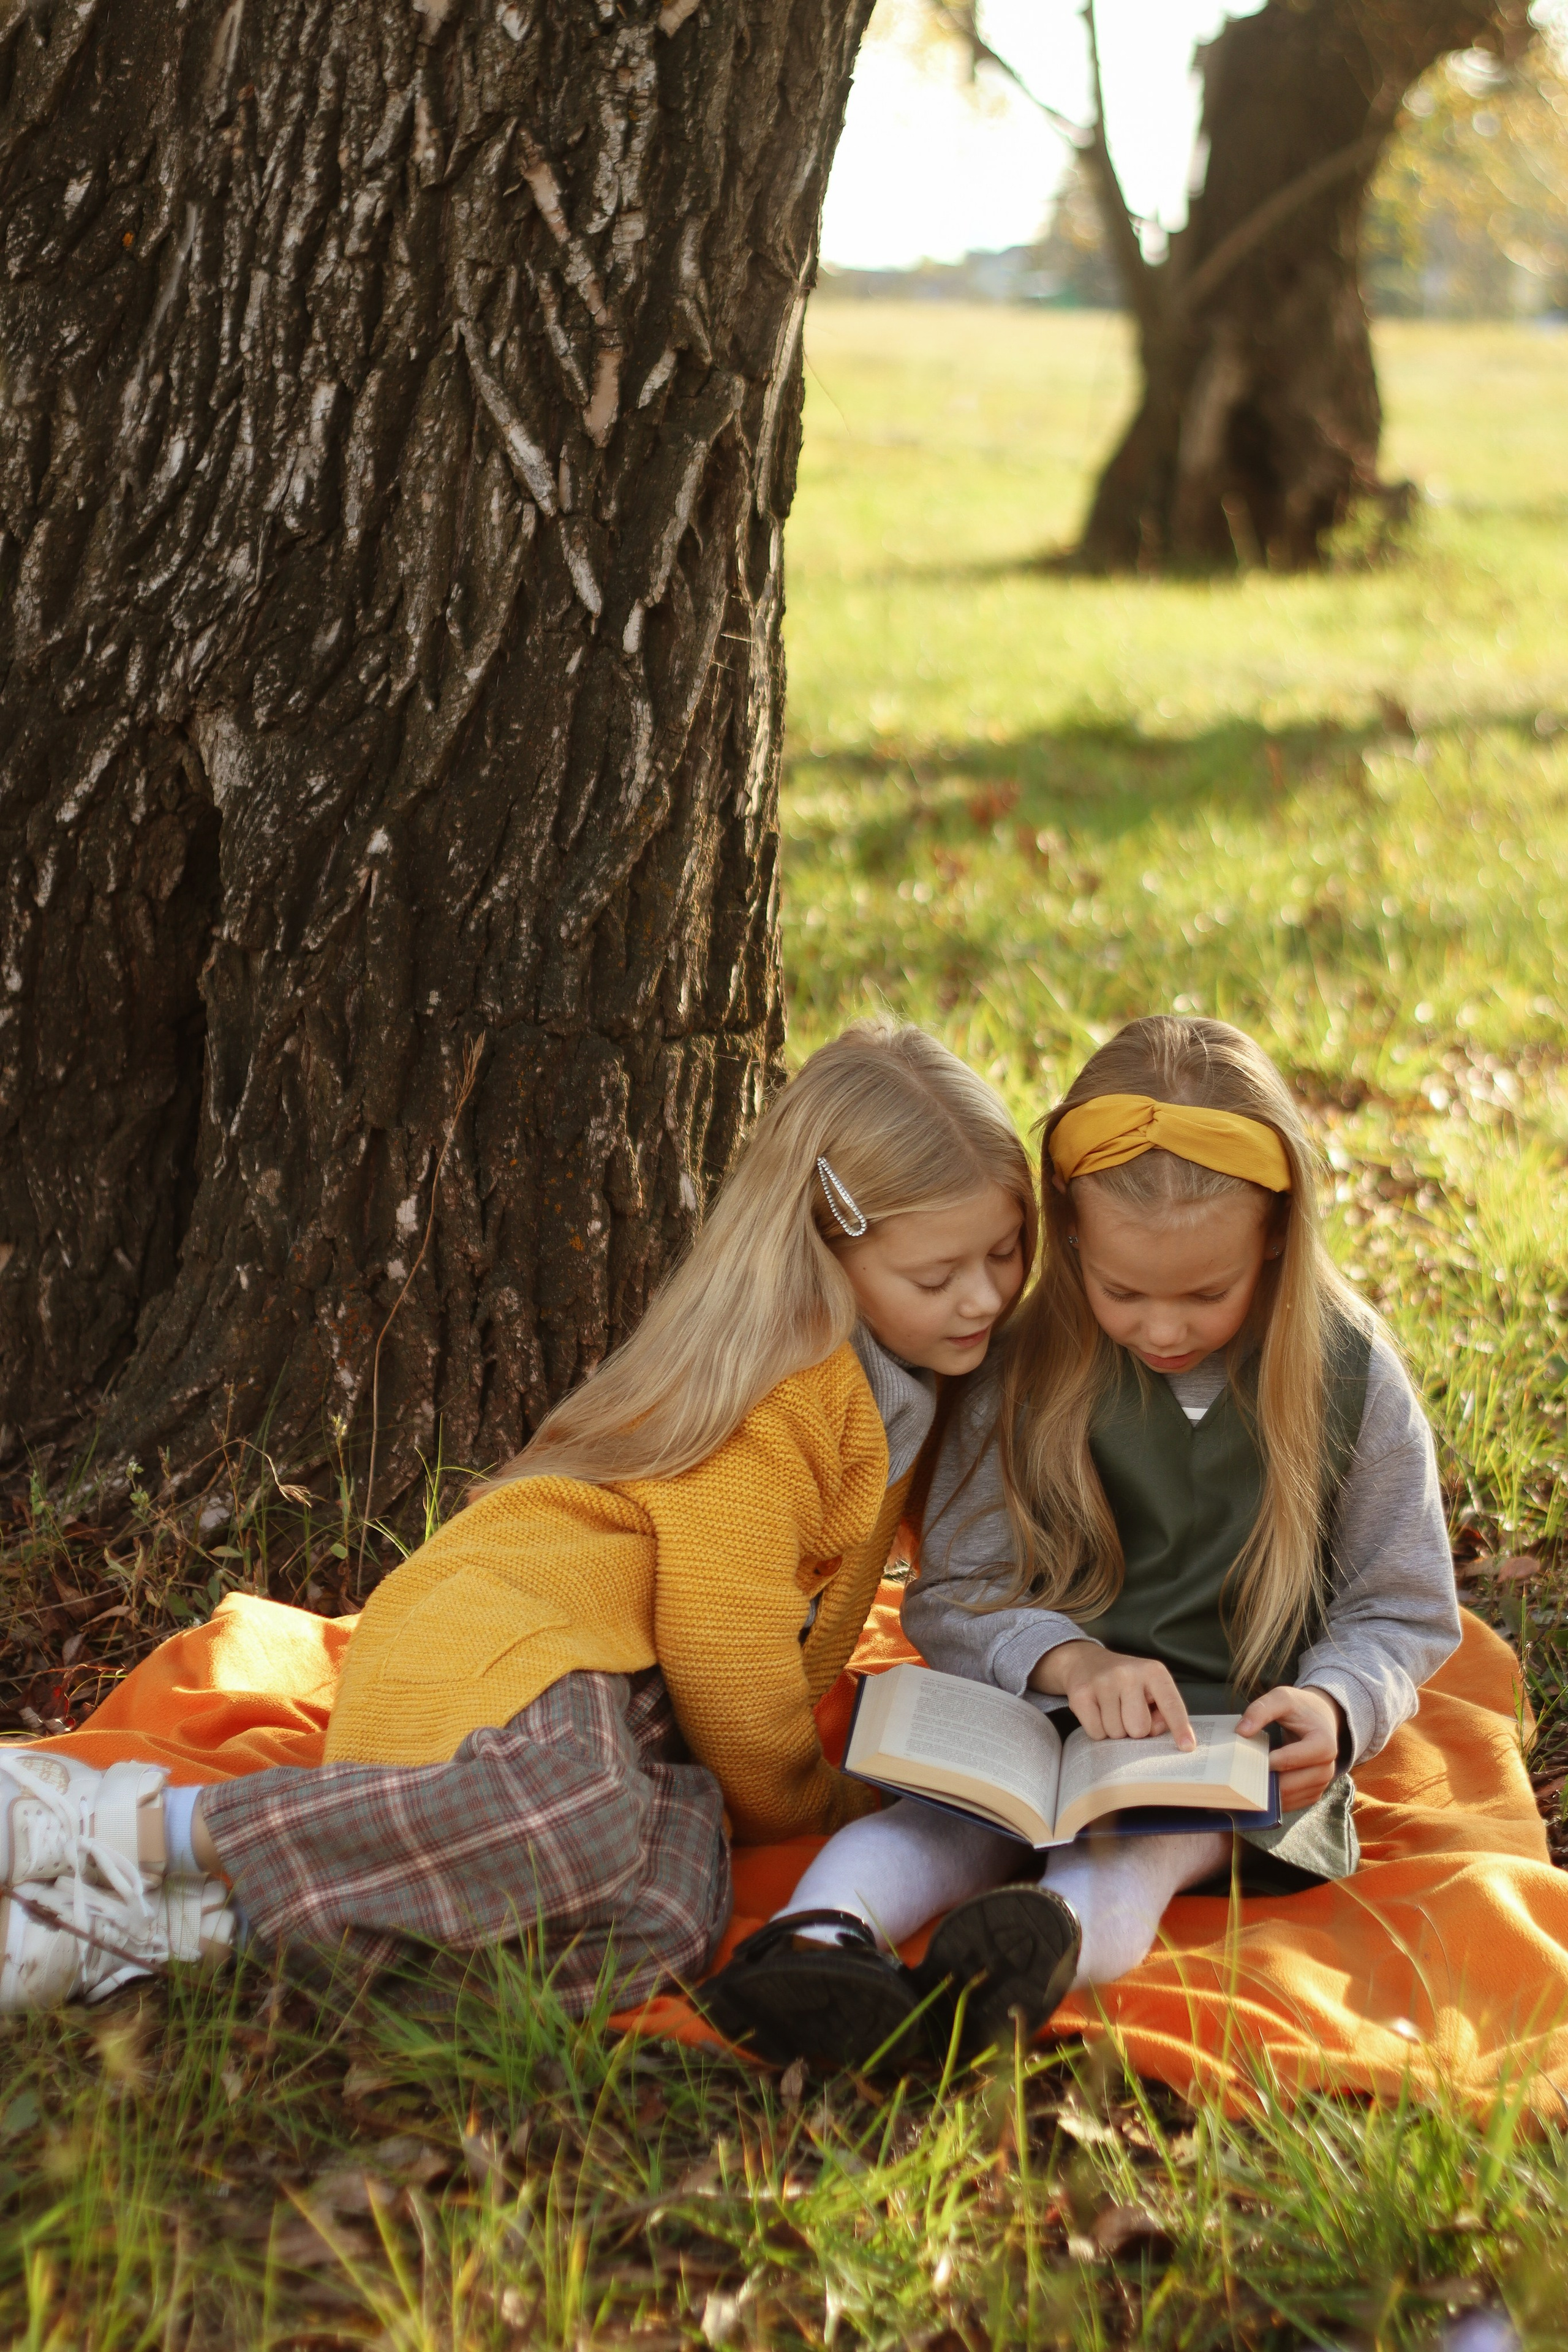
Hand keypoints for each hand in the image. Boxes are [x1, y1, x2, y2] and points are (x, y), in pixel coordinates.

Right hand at [1027, 1640, 1195, 1749]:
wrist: (1086, 1662)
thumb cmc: (1127, 1683)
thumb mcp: (1151, 1690)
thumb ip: (1162, 1713)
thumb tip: (1153, 1731)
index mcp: (1153, 1671)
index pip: (1171, 1704)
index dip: (1180, 1727)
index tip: (1187, 1747)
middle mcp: (1128, 1674)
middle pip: (1140, 1728)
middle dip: (1135, 1730)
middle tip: (1129, 1713)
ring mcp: (1102, 1683)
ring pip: (1117, 1733)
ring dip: (1116, 1730)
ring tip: (1112, 1710)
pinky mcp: (1080, 1695)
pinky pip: (1096, 1734)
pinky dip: (1098, 1730)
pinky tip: (1098, 1712)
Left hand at [1236, 1684, 1344, 1810]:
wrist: (1320, 1718)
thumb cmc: (1301, 1708)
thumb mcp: (1282, 1698)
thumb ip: (1261, 1710)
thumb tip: (1241, 1731)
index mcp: (1324, 1744)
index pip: (1292, 1760)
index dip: (1269, 1760)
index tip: (1247, 1757)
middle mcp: (1328, 1768)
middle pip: (1290, 1784)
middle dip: (1265, 1779)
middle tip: (1241, 1774)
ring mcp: (1322, 1784)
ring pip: (1290, 1798)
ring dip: (1267, 1792)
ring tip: (1248, 1779)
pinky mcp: (1313, 1793)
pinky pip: (1292, 1804)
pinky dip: (1274, 1799)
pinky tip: (1259, 1786)